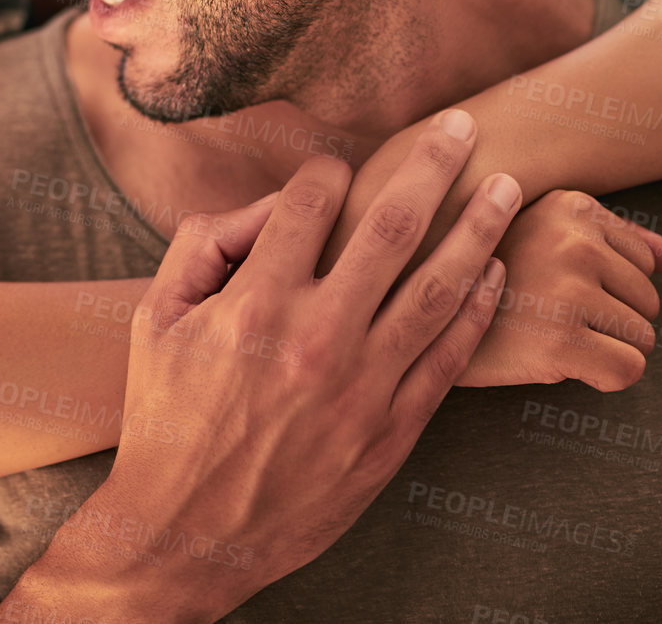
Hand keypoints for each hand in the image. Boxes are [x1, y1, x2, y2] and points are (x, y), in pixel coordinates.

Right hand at [2, 110, 514, 621]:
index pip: (312, 201)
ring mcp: (361, 386)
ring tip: (508, 189)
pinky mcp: (390, 431)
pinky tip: (494, 273)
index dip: (330, 169)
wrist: (189, 532)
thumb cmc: (166, 417)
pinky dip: (478, 309)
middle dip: (434, 165)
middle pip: (394, 225)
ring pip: (440, 287)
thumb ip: (202, 247)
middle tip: (466, 128)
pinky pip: (449, 358)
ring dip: (480, 229)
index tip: (342, 165)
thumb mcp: (153, 320)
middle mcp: (316, 336)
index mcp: (254, 301)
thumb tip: (265, 207)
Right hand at [455, 190, 661, 391]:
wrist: (423, 320)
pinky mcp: (562, 342)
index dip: (605, 285)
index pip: (644, 262)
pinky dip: (604, 378)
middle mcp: (573, 242)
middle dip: (611, 319)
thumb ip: (615, 239)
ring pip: (644, 338)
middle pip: (649, 301)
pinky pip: (628, 370)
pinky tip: (561, 362)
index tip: (554, 285)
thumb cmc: (491, 280)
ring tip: (551, 335)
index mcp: (570, 205)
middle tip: (552, 316)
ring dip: (606, 348)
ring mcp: (567, 291)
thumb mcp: (546, 237)